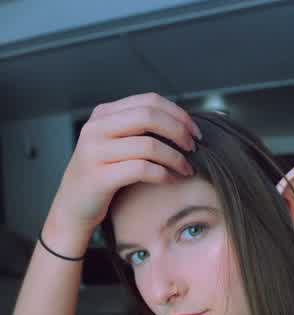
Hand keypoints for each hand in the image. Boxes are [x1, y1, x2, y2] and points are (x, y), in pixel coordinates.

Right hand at [49, 92, 199, 231]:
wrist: (72, 209)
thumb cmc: (104, 178)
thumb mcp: (116, 145)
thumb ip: (138, 130)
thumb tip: (182, 123)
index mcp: (103, 114)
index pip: (148, 101)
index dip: (178, 114)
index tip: (195, 132)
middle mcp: (96, 128)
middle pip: (149, 116)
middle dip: (178, 131)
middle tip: (194, 148)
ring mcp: (95, 152)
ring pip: (148, 145)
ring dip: (175, 158)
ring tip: (187, 169)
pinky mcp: (99, 177)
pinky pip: (141, 169)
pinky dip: (163, 174)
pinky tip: (172, 180)